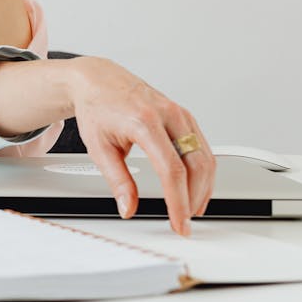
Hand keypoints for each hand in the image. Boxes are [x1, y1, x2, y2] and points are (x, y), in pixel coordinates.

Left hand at [67, 58, 215, 235]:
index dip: (179, 201)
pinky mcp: (184, 115)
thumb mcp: (98, 147)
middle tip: (186, 221)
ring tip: (191, 209)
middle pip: (196, 165)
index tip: (179, 222)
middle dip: (195, 199)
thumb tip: (128, 207)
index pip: (171, 170)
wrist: (96, 80)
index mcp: (144, 122)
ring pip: (205, 156)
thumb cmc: (96, 107)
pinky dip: (203, 170)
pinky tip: (196, 186)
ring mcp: (179, 113)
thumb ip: (117, 180)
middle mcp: (167, 114)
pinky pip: (202, 146)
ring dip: (204, 187)